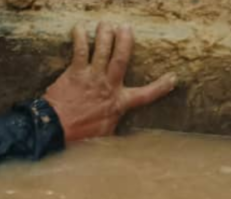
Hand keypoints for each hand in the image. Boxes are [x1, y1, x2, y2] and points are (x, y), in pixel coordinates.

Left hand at [43, 22, 176, 142]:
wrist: (57, 129)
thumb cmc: (80, 135)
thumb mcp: (105, 136)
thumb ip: (115, 128)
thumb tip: (125, 141)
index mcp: (119, 103)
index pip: (146, 95)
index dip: (161, 86)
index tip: (172, 78)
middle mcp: (108, 86)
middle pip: (121, 58)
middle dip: (125, 40)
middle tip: (126, 28)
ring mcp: (92, 77)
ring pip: (102, 49)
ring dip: (105, 34)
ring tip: (106, 24)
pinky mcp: (75, 72)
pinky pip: (80, 50)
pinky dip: (80, 37)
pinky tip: (79, 28)